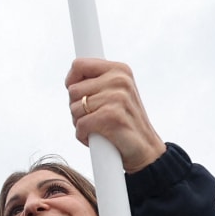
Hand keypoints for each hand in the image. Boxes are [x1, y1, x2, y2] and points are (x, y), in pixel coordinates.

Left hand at [65, 58, 165, 172]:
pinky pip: (80, 124)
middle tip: (93, 117)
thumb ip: (96, 83)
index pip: (79, 65)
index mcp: (120, 70)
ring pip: (74, 108)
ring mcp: (116, 97)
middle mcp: (119, 79)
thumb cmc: (124, 122)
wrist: (145, 150)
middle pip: (73, 90)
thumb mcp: (115, 94)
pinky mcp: (111, 115)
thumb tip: (70, 81)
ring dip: (80, 123)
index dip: (71, 81)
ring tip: (98, 127)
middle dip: (77, 107)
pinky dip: (83, 135)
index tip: (78, 95)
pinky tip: (96, 138)